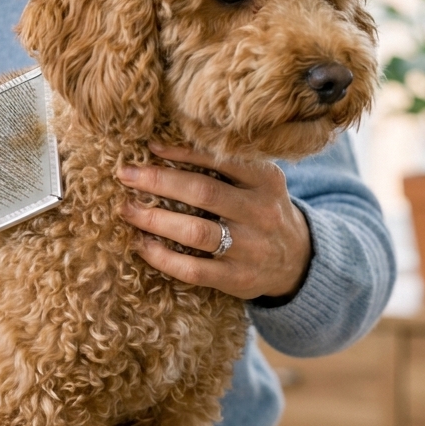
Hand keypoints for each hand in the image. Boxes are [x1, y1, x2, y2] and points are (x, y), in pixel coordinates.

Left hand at [118, 143, 311, 300]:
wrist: (298, 260)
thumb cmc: (262, 211)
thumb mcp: (259, 183)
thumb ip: (226, 167)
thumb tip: (163, 148)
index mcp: (266, 181)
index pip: (221, 160)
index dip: (183, 153)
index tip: (150, 147)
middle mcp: (260, 212)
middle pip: (203, 192)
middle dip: (159, 181)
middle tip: (126, 174)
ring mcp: (249, 248)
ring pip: (195, 232)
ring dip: (155, 219)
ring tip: (128, 209)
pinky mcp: (237, 278)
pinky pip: (193, 269)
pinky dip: (162, 257)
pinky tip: (142, 244)